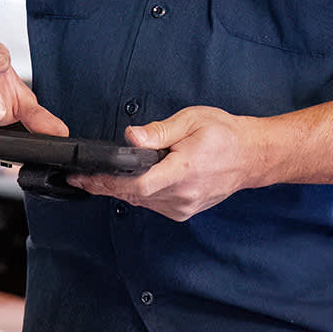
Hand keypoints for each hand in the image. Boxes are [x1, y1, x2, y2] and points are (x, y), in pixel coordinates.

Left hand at [72, 105, 275, 219]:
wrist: (252, 156)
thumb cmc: (225, 135)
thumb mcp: (191, 120)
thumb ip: (159, 131)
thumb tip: (131, 137)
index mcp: (184, 171)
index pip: (138, 184)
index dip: (108, 182)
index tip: (86, 177)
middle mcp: (183, 195)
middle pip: (133, 195)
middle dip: (104, 186)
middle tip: (80, 178)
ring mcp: (184, 206)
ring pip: (141, 202)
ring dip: (120, 191)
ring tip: (97, 179)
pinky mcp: (184, 211)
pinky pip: (153, 205)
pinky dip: (138, 194)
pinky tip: (128, 183)